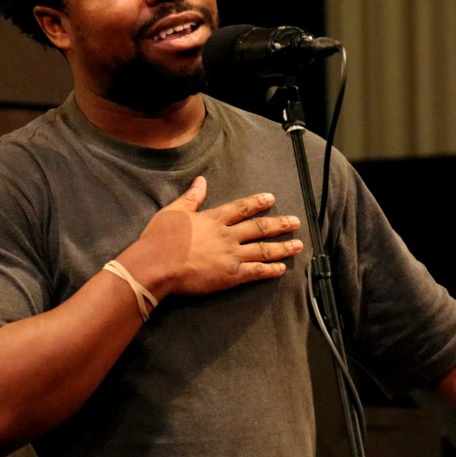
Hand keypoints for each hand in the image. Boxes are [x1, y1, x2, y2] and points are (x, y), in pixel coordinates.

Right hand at [121, 176, 303, 299]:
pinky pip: (256, 272)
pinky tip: (282, 269)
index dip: (257, 203)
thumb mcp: (174, 211)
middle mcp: (228, 235)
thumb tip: (201, 181)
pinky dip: (271, 270)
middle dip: (279, 224)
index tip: (271, 199)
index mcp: (214, 219)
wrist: (157, 265)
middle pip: (259, 228)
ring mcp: (232, 255)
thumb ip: (191, 197)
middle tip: (296, 222)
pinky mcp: (231, 276)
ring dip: (282, 247)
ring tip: (298, 245)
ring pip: (263, 250)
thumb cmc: (160, 238)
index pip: (241, 208)